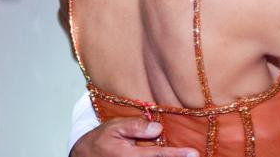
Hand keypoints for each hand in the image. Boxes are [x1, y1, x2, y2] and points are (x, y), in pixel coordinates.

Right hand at [70, 118, 198, 156]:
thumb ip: (136, 126)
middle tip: (195, 155)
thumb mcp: (115, 126)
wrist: (83, 156)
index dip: (177, 155)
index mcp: (129, 156)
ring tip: (187, 156)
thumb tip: (158, 128)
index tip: (193, 153)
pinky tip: (173, 155)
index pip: (158, 155)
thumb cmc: (101, 139)